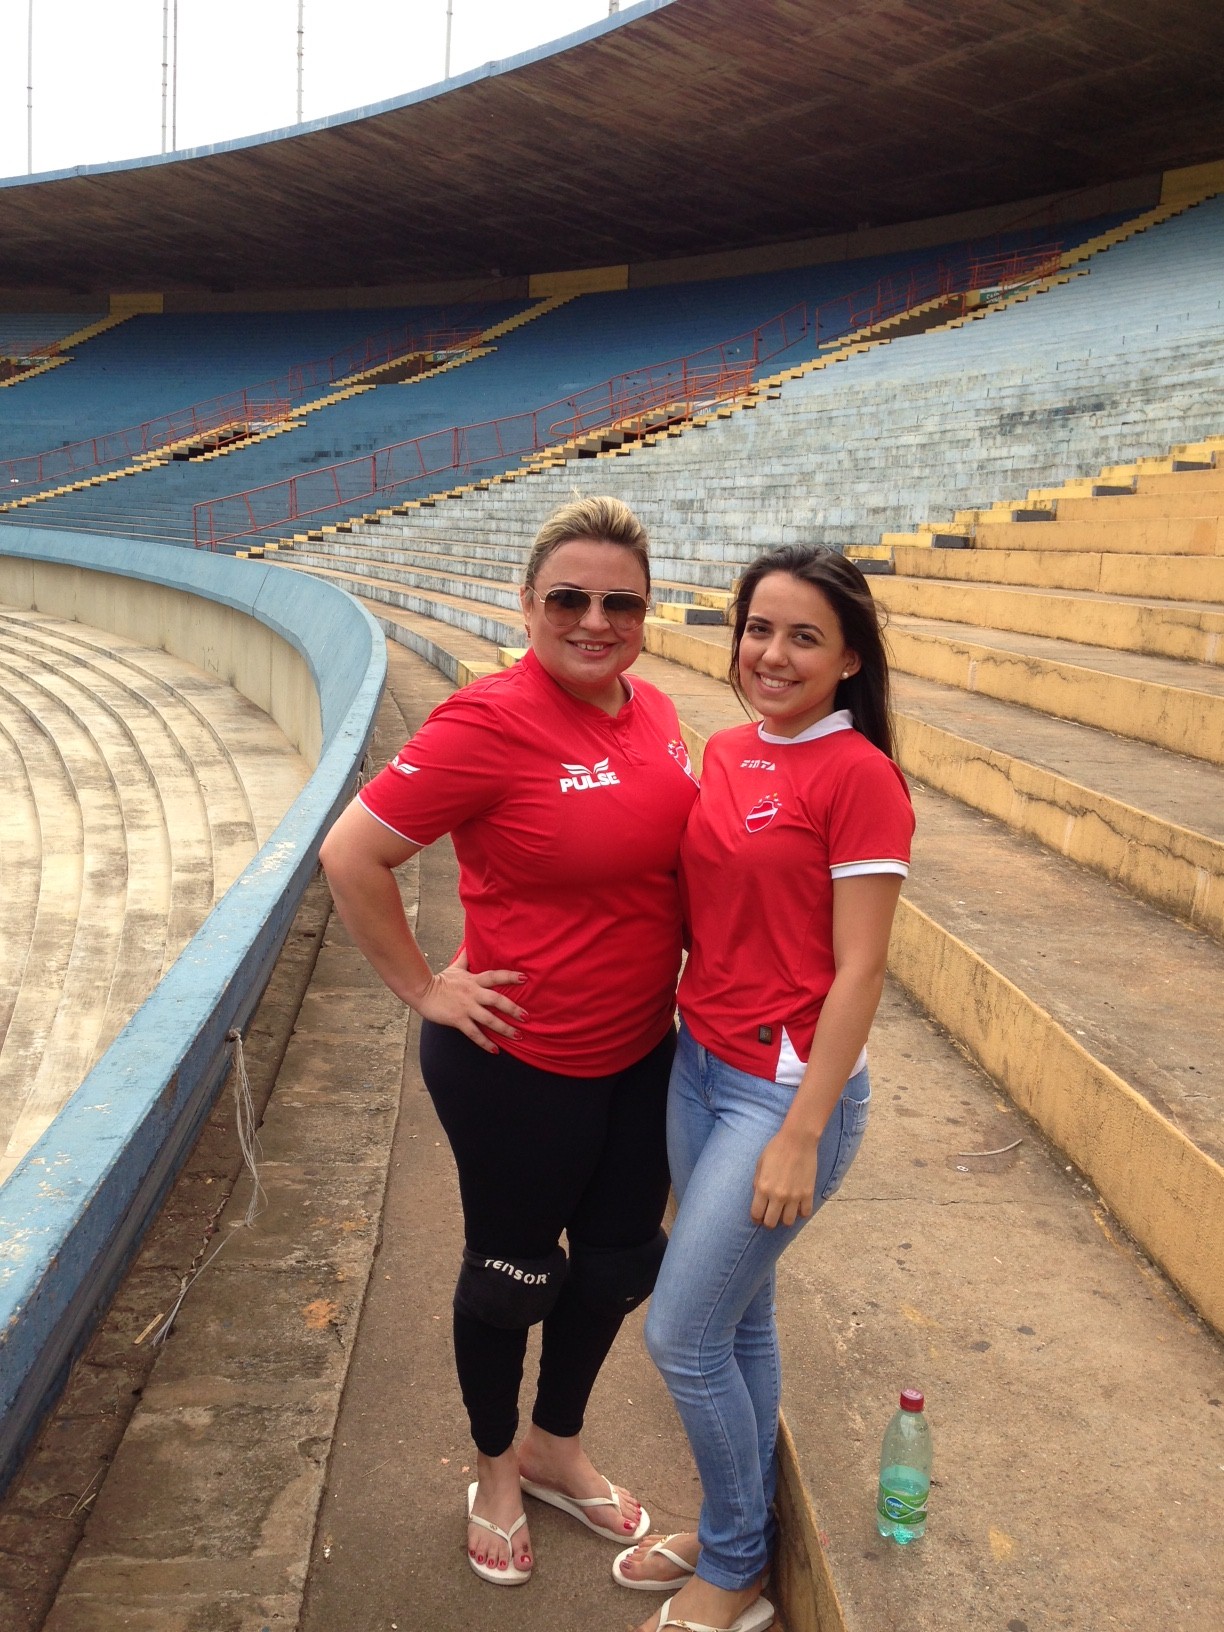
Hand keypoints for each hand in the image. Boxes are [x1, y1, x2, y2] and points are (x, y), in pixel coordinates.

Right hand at [409, 951, 526, 1052]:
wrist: (421, 991)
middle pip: (497, 1000)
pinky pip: (474, 1033)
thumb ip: (466, 957)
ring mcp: (466, 1007)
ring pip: (489, 1020)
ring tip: (518, 1036)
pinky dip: (485, 1043)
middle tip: (527, 1017)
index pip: (495, 976)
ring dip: (505, 1029)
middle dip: (513, 1009)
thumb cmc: (440, 980)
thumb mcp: (455, 966)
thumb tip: (470, 942)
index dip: (510, 976)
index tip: (525, 978)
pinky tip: (495, 1050)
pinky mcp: (458, 1020)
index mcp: (474, 980)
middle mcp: (473, 993)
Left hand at [750, 1128, 819, 1228]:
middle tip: (770, 1215)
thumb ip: (757, 1184)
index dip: (756, 1219)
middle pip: (771, 1223)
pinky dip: (801, 1213)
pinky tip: (798, 1206)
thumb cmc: (776, 1149)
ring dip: (785, 1218)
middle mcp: (778, 1196)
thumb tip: (758, 1198)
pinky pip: (805, 1213)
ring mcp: (794, 1196)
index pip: (756, 1215)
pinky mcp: (808, 1193)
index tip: (758, 1217)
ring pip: (788, 1222)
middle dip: (768, 1221)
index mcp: (763, 1188)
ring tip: (784, 1211)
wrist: (798, 1140)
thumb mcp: (760, 1165)